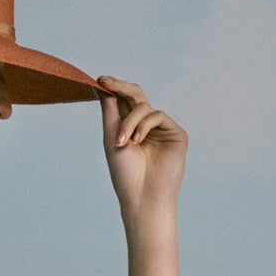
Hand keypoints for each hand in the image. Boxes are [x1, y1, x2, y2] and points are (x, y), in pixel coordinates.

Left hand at [97, 76, 187, 221]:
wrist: (142, 196)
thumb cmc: (125, 173)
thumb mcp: (112, 138)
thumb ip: (109, 112)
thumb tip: (102, 86)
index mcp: (130, 128)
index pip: (122, 102)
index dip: (113, 88)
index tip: (99, 79)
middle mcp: (146, 126)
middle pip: (135, 95)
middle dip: (120, 87)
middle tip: (106, 82)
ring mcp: (162, 129)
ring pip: (143, 106)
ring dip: (129, 121)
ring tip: (123, 142)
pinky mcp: (176, 134)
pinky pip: (157, 115)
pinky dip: (144, 125)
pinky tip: (137, 141)